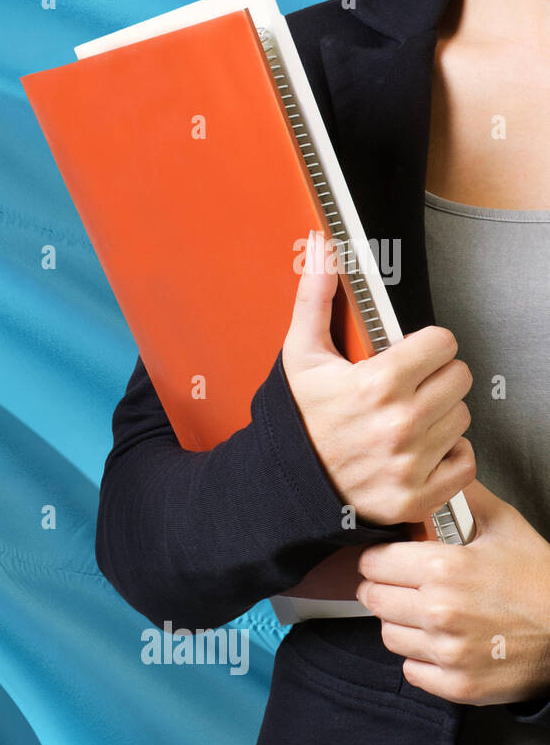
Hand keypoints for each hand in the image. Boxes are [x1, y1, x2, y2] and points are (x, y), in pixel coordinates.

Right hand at [282, 231, 475, 526]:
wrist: (280, 486)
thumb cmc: (294, 420)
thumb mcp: (300, 356)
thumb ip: (316, 299)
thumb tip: (321, 248)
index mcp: (377, 384)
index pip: (443, 343)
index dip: (424, 346)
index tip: (406, 357)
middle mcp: (400, 424)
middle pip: (458, 379)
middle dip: (434, 379)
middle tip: (404, 389)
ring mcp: (411, 463)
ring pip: (461, 419)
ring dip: (439, 417)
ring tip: (404, 421)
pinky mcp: (417, 495)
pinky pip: (465, 463)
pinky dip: (447, 458)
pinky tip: (416, 451)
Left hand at [356, 479, 549, 705]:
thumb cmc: (542, 581)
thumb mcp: (507, 528)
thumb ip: (465, 500)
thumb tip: (444, 474)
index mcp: (443, 568)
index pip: (372, 562)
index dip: (380, 559)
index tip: (392, 561)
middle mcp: (439, 611)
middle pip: (372, 598)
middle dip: (385, 589)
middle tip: (407, 588)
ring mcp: (447, 651)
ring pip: (387, 634)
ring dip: (402, 624)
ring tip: (429, 616)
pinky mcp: (457, 685)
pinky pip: (411, 670)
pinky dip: (422, 660)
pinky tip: (445, 644)